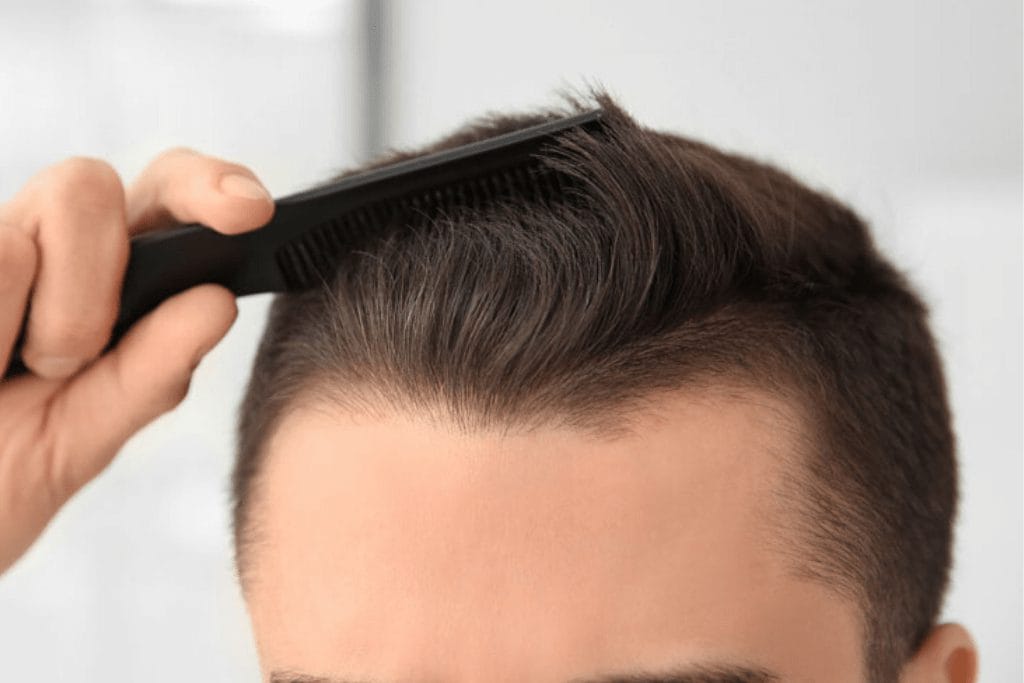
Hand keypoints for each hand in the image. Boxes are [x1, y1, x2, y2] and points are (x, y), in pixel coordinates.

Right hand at [0, 148, 273, 573]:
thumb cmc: (1, 470)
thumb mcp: (85, 434)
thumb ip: (152, 372)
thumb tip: (215, 302)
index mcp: (112, 270)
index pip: (169, 191)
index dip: (210, 182)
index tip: (250, 210)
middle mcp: (45, 240)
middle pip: (86, 185)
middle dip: (88, 285)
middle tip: (63, 364)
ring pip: (18, 240)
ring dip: (27, 329)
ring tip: (0, 375)